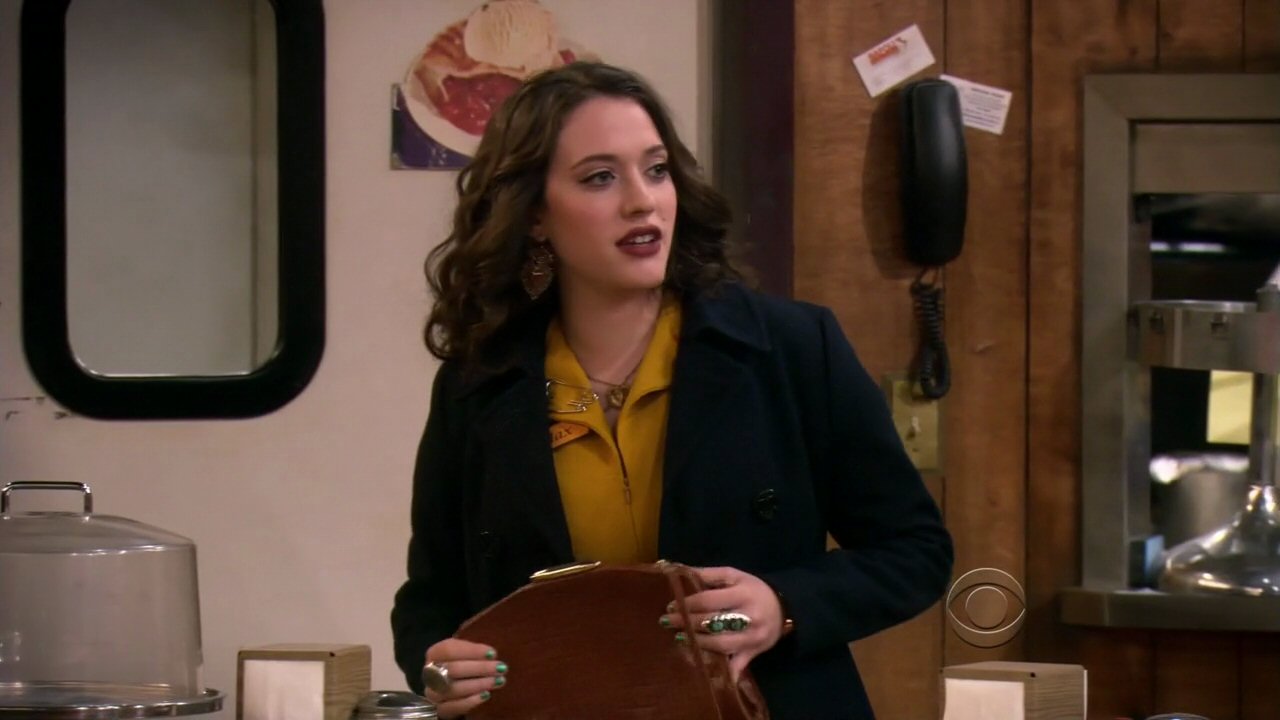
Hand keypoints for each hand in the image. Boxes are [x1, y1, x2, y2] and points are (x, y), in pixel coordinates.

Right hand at [421, 638, 507, 717]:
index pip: (449, 649)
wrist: (453, 685)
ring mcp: (433, 692)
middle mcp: (430, 673)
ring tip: (499, 681)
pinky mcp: (439, 709)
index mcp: (435, 653)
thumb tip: (491, 654)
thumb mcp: (465, 652)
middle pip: (453, 669)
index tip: (492, 653)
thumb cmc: (463, 662)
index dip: (472, 651)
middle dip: (480, 668)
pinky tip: (486, 695)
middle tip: (501, 668)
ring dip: (479, 684)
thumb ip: (474, 651)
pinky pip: (452, 707)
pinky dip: (470, 701)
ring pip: (453, 689)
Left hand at [658, 566, 785, 680]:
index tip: (670, 606)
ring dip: (697, 643)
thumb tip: (682, 573)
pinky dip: (722, 671)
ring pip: (721, 645)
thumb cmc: (754, 589)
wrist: (785, 607)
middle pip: (713, 623)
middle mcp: (749, 617)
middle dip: (687, 623)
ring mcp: (752, 638)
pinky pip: (737, 666)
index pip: (709, 600)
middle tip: (668, 622)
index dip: (688, 604)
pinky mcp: (754, 653)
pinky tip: (704, 670)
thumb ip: (709, 574)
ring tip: (679, 638)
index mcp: (743, 594)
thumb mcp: (735, 575)